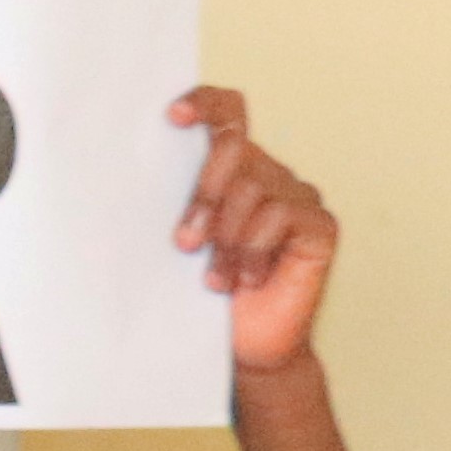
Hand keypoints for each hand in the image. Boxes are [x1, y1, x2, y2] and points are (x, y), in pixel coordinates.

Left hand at [172, 85, 338, 371]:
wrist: (242, 347)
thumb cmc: (202, 294)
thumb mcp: (181, 240)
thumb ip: (173, 202)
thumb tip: (130, 173)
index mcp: (230, 168)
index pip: (228, 111)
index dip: (205, 103)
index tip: (174, 117)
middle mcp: (267, 172)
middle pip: (232, 146)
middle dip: (202, 193)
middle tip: (186, 242)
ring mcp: (298, 195)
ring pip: (251, 187)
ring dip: (224, 236)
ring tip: (214, 276)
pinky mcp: (320, 225)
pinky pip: (281, 215)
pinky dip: (253, 249)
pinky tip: (245, 278)